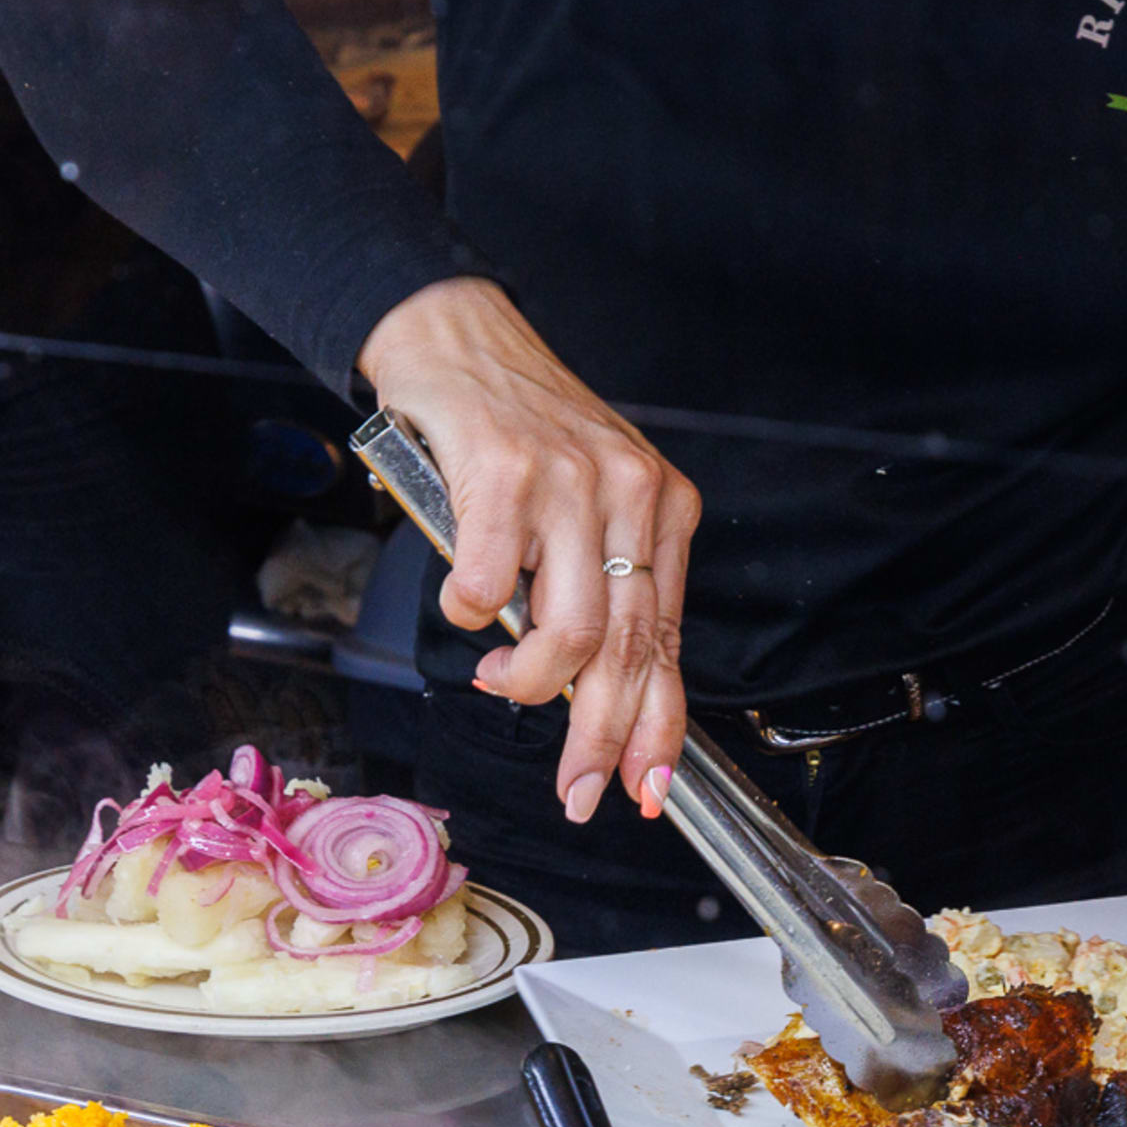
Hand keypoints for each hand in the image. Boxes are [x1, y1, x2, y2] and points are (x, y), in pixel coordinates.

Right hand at [359, 276, 700, 822]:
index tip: (646, 787)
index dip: (659, 725)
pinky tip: (467, 604)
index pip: (669, 640)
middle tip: (580, 791)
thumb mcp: (588, 503)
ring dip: (531, 679)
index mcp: (663, 508)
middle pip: (629, 649)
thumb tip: (588, 689)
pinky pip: (489, 584)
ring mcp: (572, 481)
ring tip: (503, 678)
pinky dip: (470, 613)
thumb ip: (598, 584)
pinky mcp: (506, 470)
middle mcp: (631, 494)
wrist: (456, 335)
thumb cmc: (517, 429)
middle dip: (603, 736)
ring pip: (572, 629)